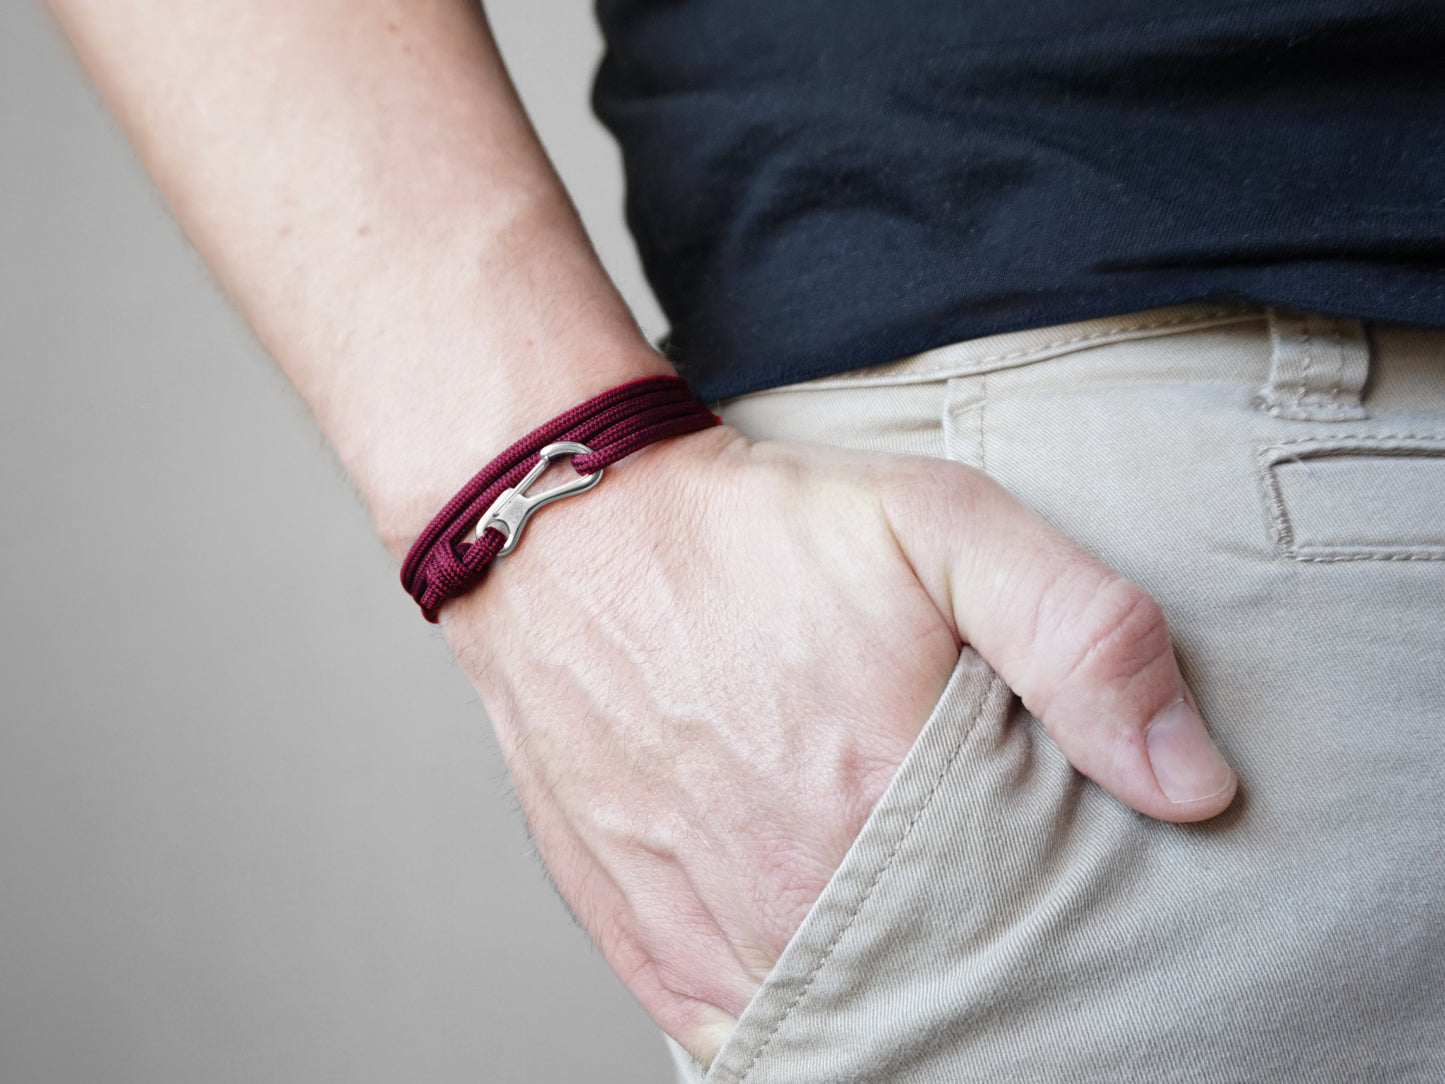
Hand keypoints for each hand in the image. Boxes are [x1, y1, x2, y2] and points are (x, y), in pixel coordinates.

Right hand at [442, 425, 1235, 1063]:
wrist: (574, 539)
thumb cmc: (753, 531)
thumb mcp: (942, 524)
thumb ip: (1081, 637)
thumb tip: (1193, 784)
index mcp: (883, 804)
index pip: (1034, 939)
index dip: (1071, 927)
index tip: (1077, 893)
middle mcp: (792, 895)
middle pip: (942, 995)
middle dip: (985, 968)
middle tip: (999, 917)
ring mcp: (709, 932)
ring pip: (846, 1030)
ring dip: (895, 1002)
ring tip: (925, 944)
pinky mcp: (644, 942)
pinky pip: (742, 1038)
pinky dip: (802, 1020)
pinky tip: (835, 973)